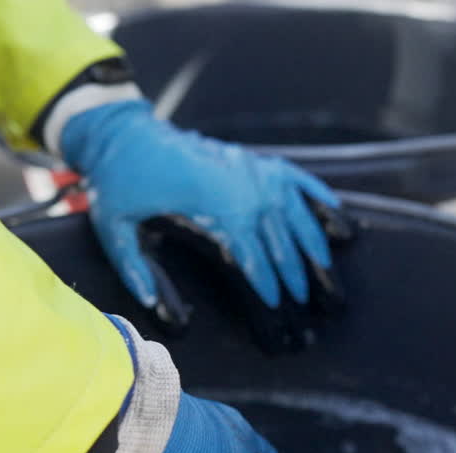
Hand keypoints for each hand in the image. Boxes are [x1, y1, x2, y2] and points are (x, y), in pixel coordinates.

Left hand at [59, 100, 352, 350]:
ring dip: (316, 248)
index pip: (251, 252)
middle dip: (300, 275)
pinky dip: (322, 201)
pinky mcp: (255, 160)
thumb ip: (138, 273)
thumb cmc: (119, 185)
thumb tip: (169, 317)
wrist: (125, 132)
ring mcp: (252, 168)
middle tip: (315, 308)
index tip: (278, 309)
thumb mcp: (114, 231)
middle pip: (281, 238)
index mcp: (209, 203)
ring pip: (298, 213)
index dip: (268, 284)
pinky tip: (341, 223)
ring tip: (329, 279)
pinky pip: (299, 181)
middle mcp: (240, 184)